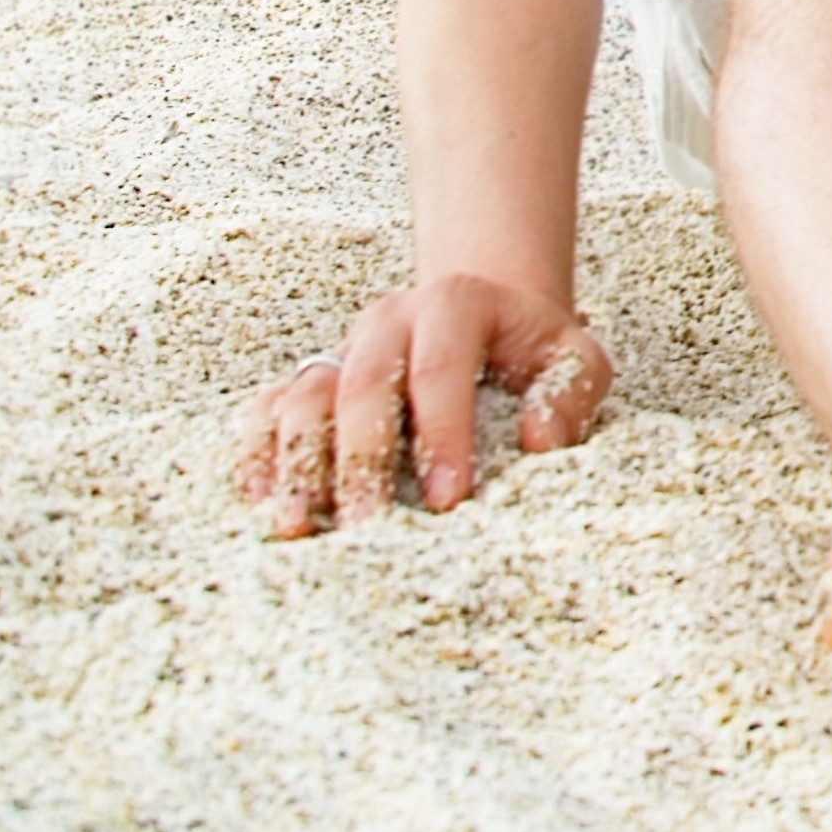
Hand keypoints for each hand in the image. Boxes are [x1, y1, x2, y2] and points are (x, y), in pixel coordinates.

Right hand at [235, 272, 610, 533]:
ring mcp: (341, 347)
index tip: (448, 500)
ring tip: (297, 526)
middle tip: (368, 527)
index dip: (442, 435)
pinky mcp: (308, 377)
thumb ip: (569, 392)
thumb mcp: (573, 359)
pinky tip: (260, 503)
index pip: (440, 370)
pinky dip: (259, 453)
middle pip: (362, 386)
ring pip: (303, 396)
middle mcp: (387, 319)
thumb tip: (541, 441)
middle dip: (363, 460)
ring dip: (296, 462)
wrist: (488, 319)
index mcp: (455, 304)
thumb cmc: (533, 352)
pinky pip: (267, 410)